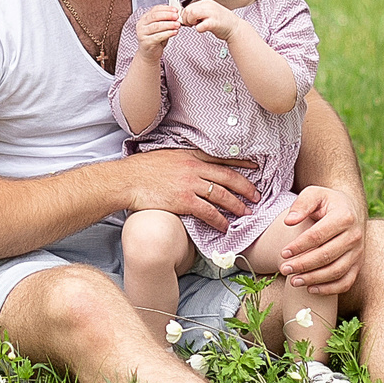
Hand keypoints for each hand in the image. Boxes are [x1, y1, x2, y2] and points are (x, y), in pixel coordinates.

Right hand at [123, 149, 256, 226]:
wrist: (126, 180)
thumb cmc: (141, 169)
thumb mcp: (165, 155)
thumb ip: (182, 159)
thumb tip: (191, 164)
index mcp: (190, 155)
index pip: (222, 158)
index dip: (241, 162)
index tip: (255, 165)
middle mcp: (193, 168)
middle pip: (228, 177)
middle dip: (245, 187)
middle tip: (257, 196)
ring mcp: (189, 184)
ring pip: (221, 195)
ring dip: (237, 205)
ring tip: (246, 213)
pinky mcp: (183, 200)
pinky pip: (208, 211)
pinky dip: (219, 220)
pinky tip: (225, 227)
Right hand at [134, 3, 182, 51]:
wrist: (149, 54)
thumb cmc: (155, 39)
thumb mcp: (160, 27)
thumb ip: (165, 20)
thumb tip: (176, 14)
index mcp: (144, 18)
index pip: (155, 9)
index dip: (166, 9)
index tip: (175, 10)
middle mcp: (141, 25)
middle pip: (154, 17)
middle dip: (167, 15)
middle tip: (176, 16)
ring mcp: (142, 34)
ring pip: (156, 26)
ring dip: (169, 24)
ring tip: (177, 25)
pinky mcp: (146, 42)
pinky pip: (158, 36)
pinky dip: (167, 33)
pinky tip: (174, 32)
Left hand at [179, 0, 239, 39]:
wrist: (235, 28)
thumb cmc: (220, 22)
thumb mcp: (208, 13)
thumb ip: (197, 13)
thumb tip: (183, 17)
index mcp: (206, 2)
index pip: (188, 6)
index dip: (185, 15)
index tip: (188, 21)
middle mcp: (209, 5)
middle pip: (188, 9)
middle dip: (186, 19)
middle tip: (191, 25)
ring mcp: (212, 13)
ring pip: (192, 14)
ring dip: (191, 22)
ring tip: (196, 25)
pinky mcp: (214, 23)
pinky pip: (200, 25)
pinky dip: (199, 29)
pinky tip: (203, 29)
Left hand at [274, 184, 363, 294]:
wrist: (350, 209)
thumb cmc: (327, 202)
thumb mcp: (315, 194)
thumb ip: (302, 204)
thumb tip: (289, 221)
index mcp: (344, 216)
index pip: (318, 235)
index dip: (299, 246)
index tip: (283, 253)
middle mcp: (355, 235)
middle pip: (326, 255)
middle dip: (302, 265)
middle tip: (283, 269)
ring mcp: (358, 252)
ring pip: (336, 271)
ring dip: (313, 279)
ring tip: (293, 281)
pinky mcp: (358, 264)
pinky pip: (346, 282)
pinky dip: (329, 289)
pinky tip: (310, 289)